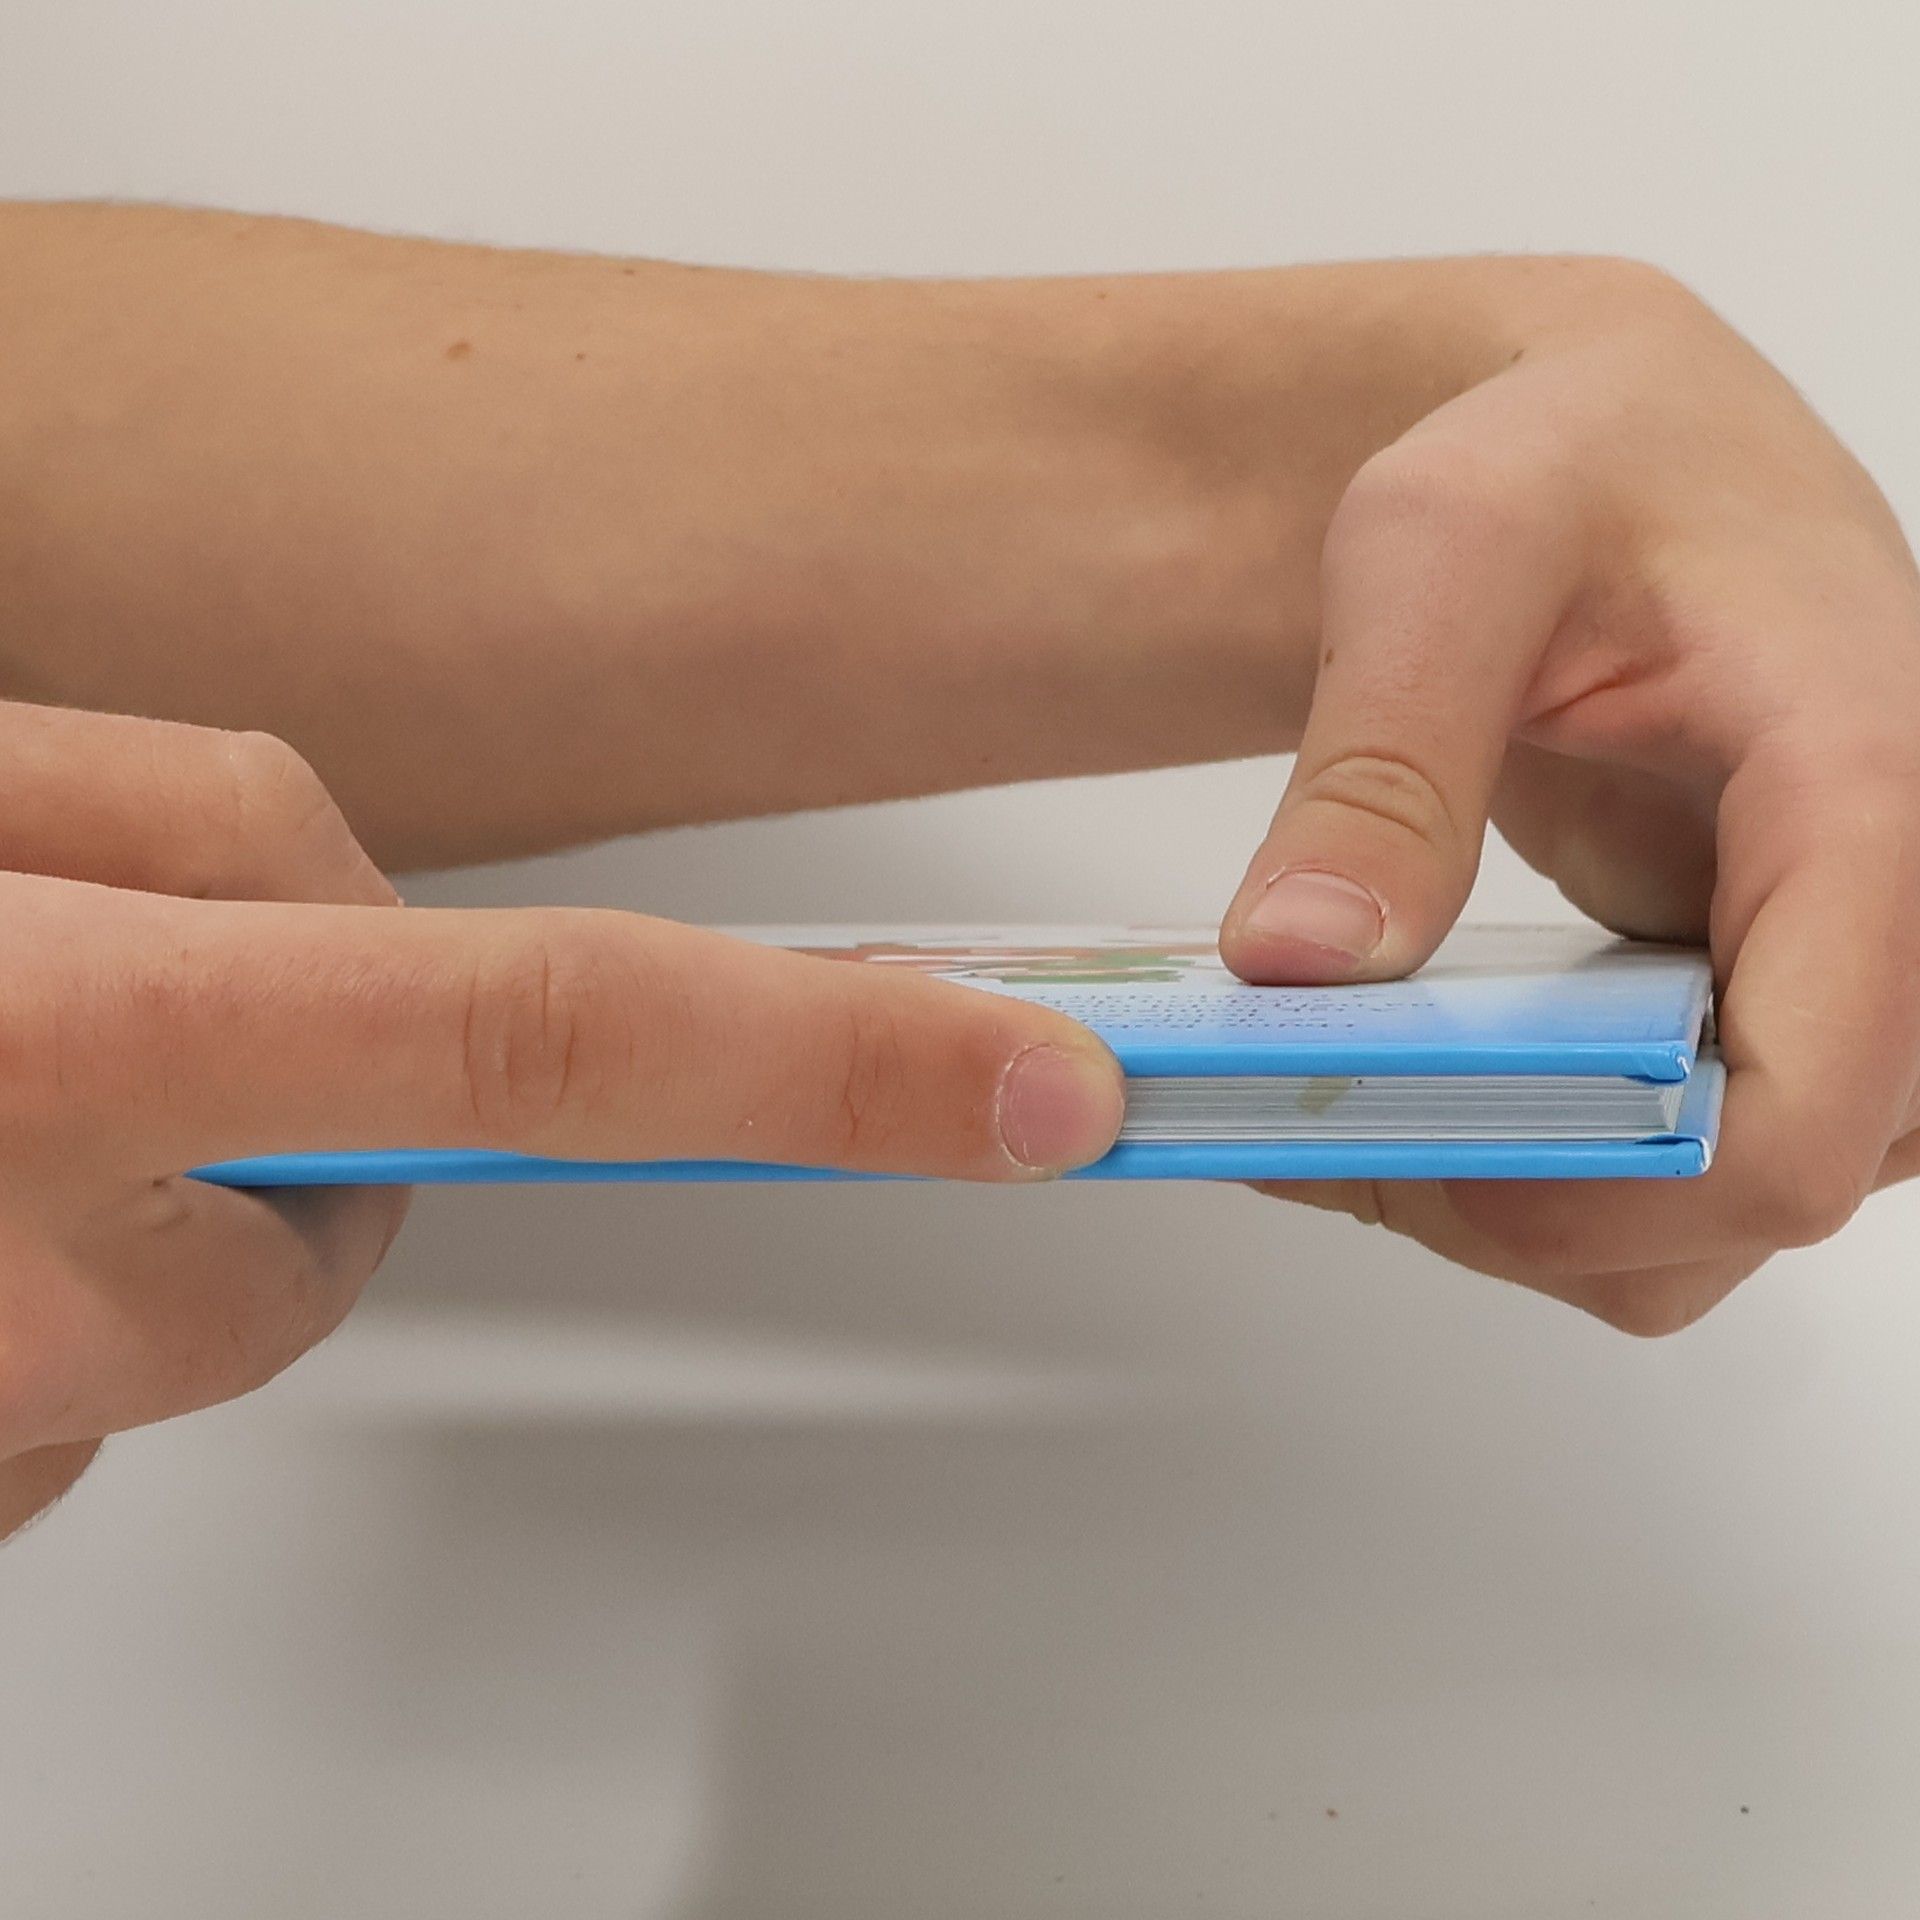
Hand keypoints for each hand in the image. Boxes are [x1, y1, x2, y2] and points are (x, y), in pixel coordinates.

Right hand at [0, 705, 1121, 1537]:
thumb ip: (220, 837)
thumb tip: (375, 923)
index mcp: (67, 1032)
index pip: (548, 1036)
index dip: (821, 1065)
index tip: (1032, 1093)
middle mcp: (36, 1264)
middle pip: (352, 1234)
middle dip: (306, 1136)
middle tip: (108, 1028)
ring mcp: (1, 1413)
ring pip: (221, 1310)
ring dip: (147, 1207)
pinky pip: (85, 1396)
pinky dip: (52, 1301)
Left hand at [1219, 261, 1919, 1332]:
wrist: (1621, 454)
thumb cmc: (1570, 459)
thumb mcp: (1443, 546)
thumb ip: (1383, 759)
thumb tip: (1300, 964)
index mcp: (1877, 777)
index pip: (1820, 1097)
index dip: (1627, 1178)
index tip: (1427, 1141)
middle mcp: (1901, 907)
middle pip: (1763, 1191)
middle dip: (1536, 1199)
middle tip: (1334, 1121)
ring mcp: (1842, 978)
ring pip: (1716, 1219)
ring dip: (1528, 1207)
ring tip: (1355, 1104)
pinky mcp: (1767, 1008)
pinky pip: (1679, 1175)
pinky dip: (1544, 1176)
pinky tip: (1421, 1093)